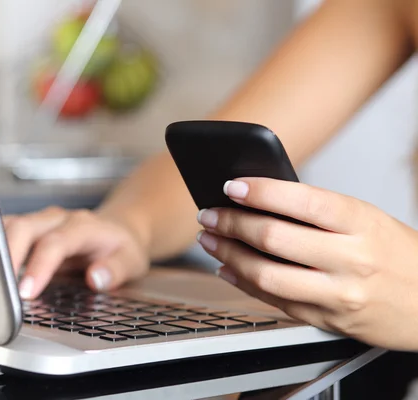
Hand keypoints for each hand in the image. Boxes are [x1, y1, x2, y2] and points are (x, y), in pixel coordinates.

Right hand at [3, 207, 148, 299]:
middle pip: (23, 228)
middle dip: (7, 257)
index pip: (55, 242)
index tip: (26, 292)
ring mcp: (39, 223)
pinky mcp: (27, 231)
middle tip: (0, 291)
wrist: (117, 231)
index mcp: (83, 226)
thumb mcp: (132, 261)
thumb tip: (96, 278)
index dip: (39, 266)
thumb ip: (116, 270)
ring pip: (7, 227)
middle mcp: (57, 220)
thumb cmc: (121, 248)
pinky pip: (3, 234)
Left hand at [196, 177, 417, 350]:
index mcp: (361, 222)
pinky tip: (228, 268)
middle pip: (273, 238)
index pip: (301, 200)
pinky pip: (275, 301)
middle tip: (209, 214)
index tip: (231, 186)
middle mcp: (351, 259)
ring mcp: (339, 294)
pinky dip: (243, 283)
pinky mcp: (328, 320)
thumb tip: (259, 200)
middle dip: (230, 223)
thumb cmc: (397, 254)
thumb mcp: (367, 219)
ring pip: (266, 275)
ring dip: (227, 255)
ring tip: (210, 241)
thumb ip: (318, 212)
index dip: (259, 191)